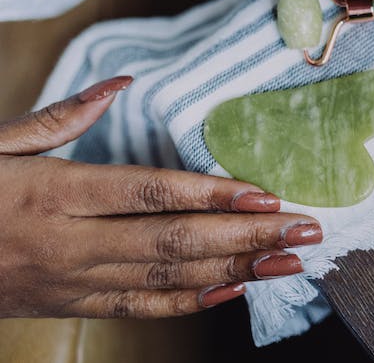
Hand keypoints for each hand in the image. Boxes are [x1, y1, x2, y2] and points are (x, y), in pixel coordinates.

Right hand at [0, 76, 321, 318]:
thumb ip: (63, 115)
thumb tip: (122, 80)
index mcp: (51, 194)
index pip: (149, 194)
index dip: (213, 196)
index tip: (267, 194)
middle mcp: (68, 242)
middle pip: (173, 242)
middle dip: (247, 238)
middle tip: (306, 231)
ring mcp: (70, 281)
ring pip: (167, 280)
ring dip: (235, 271)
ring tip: (290, 262)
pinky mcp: (70, 305)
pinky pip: (139, 309)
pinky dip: (192, 303)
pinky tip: (235, 290)